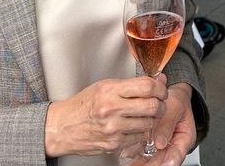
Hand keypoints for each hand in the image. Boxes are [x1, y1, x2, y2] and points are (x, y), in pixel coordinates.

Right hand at [44, 74, 167, 157]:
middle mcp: (111, 109)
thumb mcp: (105, 86)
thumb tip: (158, 80)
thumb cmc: (84, 105)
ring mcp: (113, 129)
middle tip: (160, 103)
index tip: (161, 90)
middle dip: (161, 105)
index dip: (160, 88)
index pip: (146, 86)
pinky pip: (139, 138)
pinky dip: (141, 132)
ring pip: (149, 124)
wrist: (63, 127)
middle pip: (152, 106)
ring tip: (147, 115)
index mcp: (110, 90)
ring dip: (152, 119)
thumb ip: (131, 84)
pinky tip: (135, 126)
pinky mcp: (114, 145)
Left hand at [122, 83, 195, 165]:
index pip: (178, 153)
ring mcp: (160, 146)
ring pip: (151, 159)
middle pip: (163, 160)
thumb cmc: (176, 100)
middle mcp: (172, 145)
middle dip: (151, 165)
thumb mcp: (176, 106)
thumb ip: (168, 123)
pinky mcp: (149, 144)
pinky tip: (125, 153)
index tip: (163, 164)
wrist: (168, 94)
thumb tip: (160, 143)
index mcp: (184, 137)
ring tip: (130, 164)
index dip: (170, 161)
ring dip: (140, 162)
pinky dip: (133, 153)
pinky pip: (141, 152)